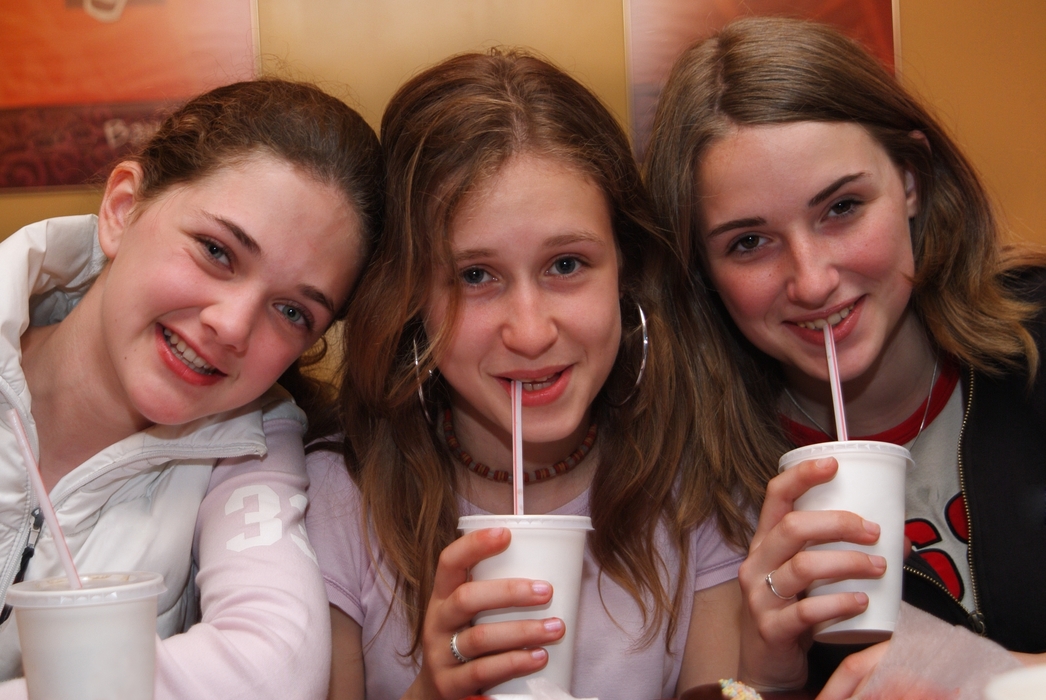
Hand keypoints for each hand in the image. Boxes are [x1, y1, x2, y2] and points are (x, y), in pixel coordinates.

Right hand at [404, 527, 565, 699]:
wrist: (434, 694)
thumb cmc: (463, 644)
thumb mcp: (467, 616)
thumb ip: (492, 596)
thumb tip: (550, 572)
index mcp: (441, 597)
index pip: (449, 562)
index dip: (474, 545)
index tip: (506, 534)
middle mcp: (436, 622)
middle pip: (467, 599)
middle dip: (509, 592)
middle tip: (547, 591)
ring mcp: (440, 655)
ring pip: (480, 637)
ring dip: (522, 631)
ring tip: (555, 627)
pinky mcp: (449, 685)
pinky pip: (483, 671)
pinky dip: (514, 663)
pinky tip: (538, 657)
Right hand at [738, 458, 885, 690]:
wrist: (766, 664)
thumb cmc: (792, 610)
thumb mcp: (808, 578)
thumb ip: (840, 555)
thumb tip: (900, 540)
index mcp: (765, 542)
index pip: (775, 497)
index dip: (802, 476)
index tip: (834, 464)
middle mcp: (757, 563)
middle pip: (793, 528)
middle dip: (838, 523)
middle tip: (873, 532)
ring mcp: (760, 596)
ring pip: (803, 568)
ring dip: (848, 563)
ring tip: (878, 567)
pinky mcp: (771, 628)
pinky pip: (806, 611)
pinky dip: (839, 604)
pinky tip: (862, 602)